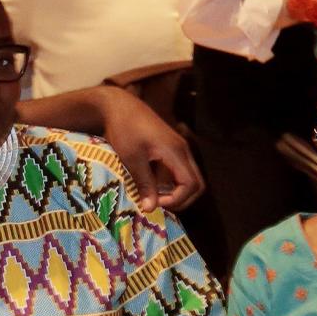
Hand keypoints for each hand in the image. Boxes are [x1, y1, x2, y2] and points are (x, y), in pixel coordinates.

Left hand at [94, 89, 204, 210]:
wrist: (119, 106)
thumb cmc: (124, 129)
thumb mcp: (132, 159)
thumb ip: (144, 183)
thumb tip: (150, 209)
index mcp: (176, 152)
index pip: (191, 184)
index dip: (177, 200)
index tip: (155, 203)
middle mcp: (182, 150)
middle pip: (197, 183)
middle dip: (182, 200)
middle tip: (158, 205)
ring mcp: (178, 149)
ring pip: (189, 178)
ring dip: (176, 192)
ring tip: (154, 197)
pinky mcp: (171, 148)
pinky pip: (179, 171)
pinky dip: (171, 183)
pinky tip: (152, 186)